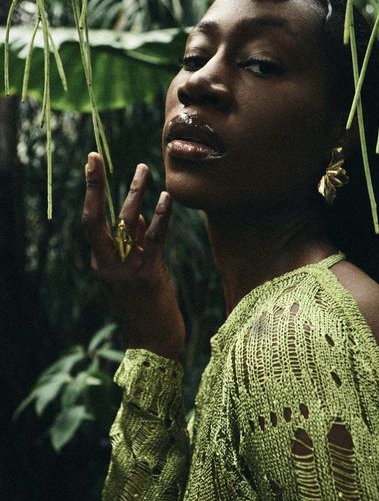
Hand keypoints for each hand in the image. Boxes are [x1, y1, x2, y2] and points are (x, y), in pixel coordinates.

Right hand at [82, 152, 184, 358]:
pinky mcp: (148, 275)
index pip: (92, 221)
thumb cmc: (148, 306)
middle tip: (94, 156)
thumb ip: (134, 243)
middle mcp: (107, 265)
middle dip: (94, 186)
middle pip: (95, 218)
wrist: (154, 343)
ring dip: (134, 193)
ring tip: (143, 169)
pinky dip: (159, 217)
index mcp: (102, 262)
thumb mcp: (136, 271)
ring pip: (125, 224)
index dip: (91, 192)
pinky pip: (153, 240)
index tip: (92, 164)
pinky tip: (165, 198)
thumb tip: (136, 212)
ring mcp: (125, 271)